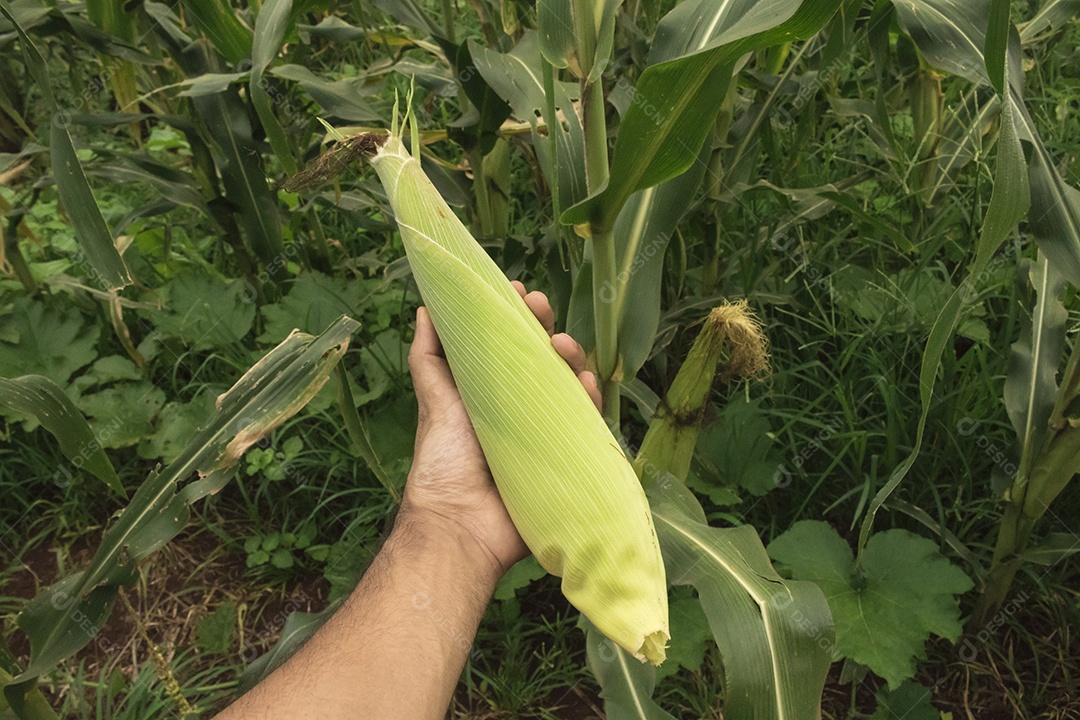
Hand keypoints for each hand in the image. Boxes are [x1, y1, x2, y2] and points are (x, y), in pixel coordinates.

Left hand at [400, 282, 600, 582]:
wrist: (461, 523)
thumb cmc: (444, 461)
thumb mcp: (434, 400)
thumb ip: (429, 357)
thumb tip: (426, 308)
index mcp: (491, 391)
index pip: (511, 345)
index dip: (517, 316)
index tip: (517, 290)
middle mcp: (523, 406)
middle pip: (544, 358)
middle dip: (545, 326)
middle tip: (539, 306)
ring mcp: (548, 430)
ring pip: (570, 383)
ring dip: (571, 356)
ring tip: (560, 344)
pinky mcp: (568, 453)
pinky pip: (588, 421)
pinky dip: (590, 398)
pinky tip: (587, 380)